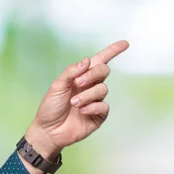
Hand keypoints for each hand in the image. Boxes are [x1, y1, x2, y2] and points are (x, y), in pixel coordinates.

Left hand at [26, 40, 129, 159]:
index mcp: (81, 76)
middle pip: (103, 71)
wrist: (48, 129)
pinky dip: (92, 107)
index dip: (112, 51)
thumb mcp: (57, 85)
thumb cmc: (51, 106)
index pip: (99, 61)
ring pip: (102, 89)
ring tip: (74, 103)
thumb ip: (71, 72)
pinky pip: (103, 106)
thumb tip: (87, 60)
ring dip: (87, 95)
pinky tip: (81, 111)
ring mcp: (95, 101)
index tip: (125, 43)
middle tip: (77, 83)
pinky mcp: (98, 116)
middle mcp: (90, 86)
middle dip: (92, 74)